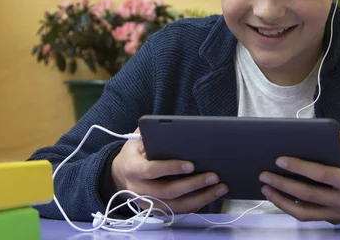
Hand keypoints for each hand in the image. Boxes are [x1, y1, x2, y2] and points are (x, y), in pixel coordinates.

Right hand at [111, 128, 228, 213]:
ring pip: (177, 206)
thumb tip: (172, 128)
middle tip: (214, 176)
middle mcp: (139, 190)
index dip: (171, 168)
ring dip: (201, 198)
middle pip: (168, 192)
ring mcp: (148, 203)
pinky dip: (197, 205)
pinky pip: (179, 211)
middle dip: (194, 185)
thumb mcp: (135, 141)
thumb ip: (150, 134)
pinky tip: (211, 195)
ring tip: (220, 188)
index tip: (191, 164)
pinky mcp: (157, 210)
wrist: (119, 175)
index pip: (152, 170)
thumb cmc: (134, 154)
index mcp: (133, 169)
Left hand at [259, 131, 339, 223]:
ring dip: (282, 201)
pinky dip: (291, 207)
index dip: (299, 168)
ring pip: (305, 213)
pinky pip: (310, 216)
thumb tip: (316, 131)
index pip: (322, 176)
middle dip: (283, 184)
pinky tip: (278, 195)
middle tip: (264, 174)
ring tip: (266, 187)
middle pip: (308, 196)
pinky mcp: (336, 219)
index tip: (279, 159)